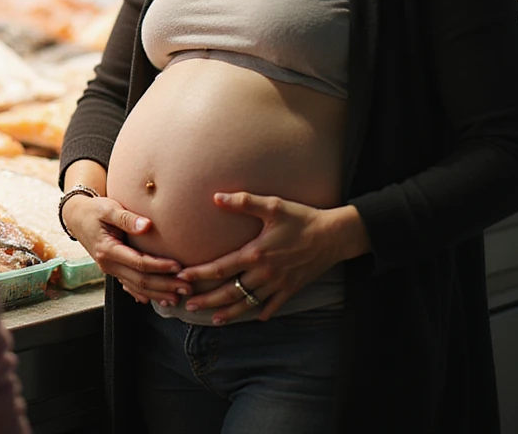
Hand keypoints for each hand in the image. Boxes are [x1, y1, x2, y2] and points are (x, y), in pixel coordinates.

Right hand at [62, 194, 188, 306]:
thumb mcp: (108, 208)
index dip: (160, 267)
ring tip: (177, 298)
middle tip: (186, 288)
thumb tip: (147, 225)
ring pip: (136, 287)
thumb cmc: (94, 210)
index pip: (139, 263)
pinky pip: (130, 286)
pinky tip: (157, 300)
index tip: (178, 266)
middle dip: (164, 286)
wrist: (77, 217)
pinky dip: (144, 294)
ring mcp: (110, 270)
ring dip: (158, 293)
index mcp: (108, 250)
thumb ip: (127, 218)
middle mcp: (108, 264)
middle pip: (140, 281)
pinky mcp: (113, 270)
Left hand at [176, 193, 369, 323]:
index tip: (183, 277)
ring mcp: (278, 284)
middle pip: (230, 291)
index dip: (201, 273)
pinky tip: (251, 317)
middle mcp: (265, 273)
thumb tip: (216, 197)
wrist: (334, 236)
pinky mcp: (292, 289)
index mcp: (257, 253)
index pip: (222, 267)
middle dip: (208, 300)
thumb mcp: (273, 206)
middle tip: (188, 305)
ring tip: (212, 319)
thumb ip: (244, 202)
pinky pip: (272, 306)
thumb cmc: (302, 218)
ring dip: (228, 312)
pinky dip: (260, 312)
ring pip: (248, 303)